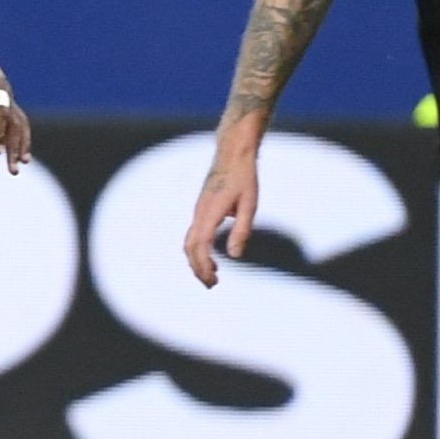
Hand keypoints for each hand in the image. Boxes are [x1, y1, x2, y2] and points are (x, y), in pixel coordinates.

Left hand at [0, 24, 29, 169]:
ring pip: (19, 123)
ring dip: (19, 144)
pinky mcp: (0, 96)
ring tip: (18, 166)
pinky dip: (17, 136)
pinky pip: (13, 119)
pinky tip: (15, 151)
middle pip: (16, 122)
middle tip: (13, 170)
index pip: (0, 112)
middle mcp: (5, 89)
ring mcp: (5, 93)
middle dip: (15, 146)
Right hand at [182, 131, 260, 288]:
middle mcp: (199, 212)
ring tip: (212, 276)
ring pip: (189, 242)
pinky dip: (199, 251)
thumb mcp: (250, 204)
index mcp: (210, 212)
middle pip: (190, 247)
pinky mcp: (201, 209)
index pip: (200, 246)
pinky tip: (214, 258)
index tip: (214, 281)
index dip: (204, 266)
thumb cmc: (244, 177)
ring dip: (197, 261)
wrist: (232, 153)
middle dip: (198, 268)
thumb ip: (242, 230)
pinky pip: (194, 234)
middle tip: (212, 285)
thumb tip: (234, 256)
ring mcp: (198, 210)